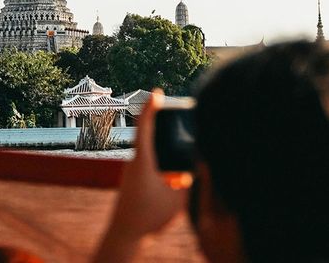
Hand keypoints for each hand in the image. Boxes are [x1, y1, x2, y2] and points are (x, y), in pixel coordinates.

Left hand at [92, 90, 191, 261]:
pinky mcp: (135, 182)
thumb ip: (192, 182)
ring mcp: (133, 172)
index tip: (157, 92)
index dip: (151, 107)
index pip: (145, 126)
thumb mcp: (178, 199)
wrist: (125, 236)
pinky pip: (151, 167)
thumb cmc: (148, 217)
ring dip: (163, 146)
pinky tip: (178, 174)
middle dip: (160, 121)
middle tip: (169, 104)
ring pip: (151, 153)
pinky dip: (163, 165)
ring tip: (176, 140)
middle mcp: (135, 162)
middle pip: (148, 135)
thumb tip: (202, 167)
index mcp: (142, 161)